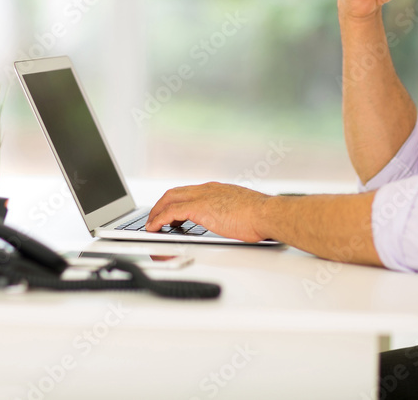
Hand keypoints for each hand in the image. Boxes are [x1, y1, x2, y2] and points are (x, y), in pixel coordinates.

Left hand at [145, 182, 270, 242]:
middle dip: (161, 205)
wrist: (267, 214)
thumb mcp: (243, 213)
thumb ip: (233, 215)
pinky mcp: (199, 208)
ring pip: (169, 199)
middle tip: (155, 218)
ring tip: (150, 225)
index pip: (190, 192)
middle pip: (175, 192)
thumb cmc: (262, 217)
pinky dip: (159, 219)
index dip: (176, 201)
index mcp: (218, 190)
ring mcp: (203, 197)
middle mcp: (208, 189)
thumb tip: (234, 226)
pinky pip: (171, 212)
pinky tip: (153, 228)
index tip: (171, 212)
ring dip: (157, 212)